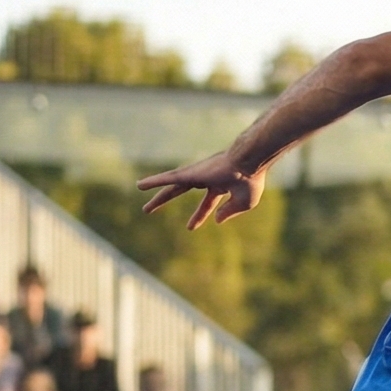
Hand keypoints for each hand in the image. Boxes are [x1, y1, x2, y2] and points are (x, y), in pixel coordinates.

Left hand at [136, 149, 267, 229]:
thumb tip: (217, 220)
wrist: (248, 163)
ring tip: (143, 204)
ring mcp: (196, 174)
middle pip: (179, 190)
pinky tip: (140, 186)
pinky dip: (153, 181)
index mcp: (220, 184)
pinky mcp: (190, 173)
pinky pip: (168, 178)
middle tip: (150, 209)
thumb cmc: (250, 181)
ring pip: (171, 186)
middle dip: (165, 199)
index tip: (191, 227)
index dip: (200, 215)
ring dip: (156, 196)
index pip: (207, 202)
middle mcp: (206, 178)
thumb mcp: (244, 203)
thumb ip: (229, 212)